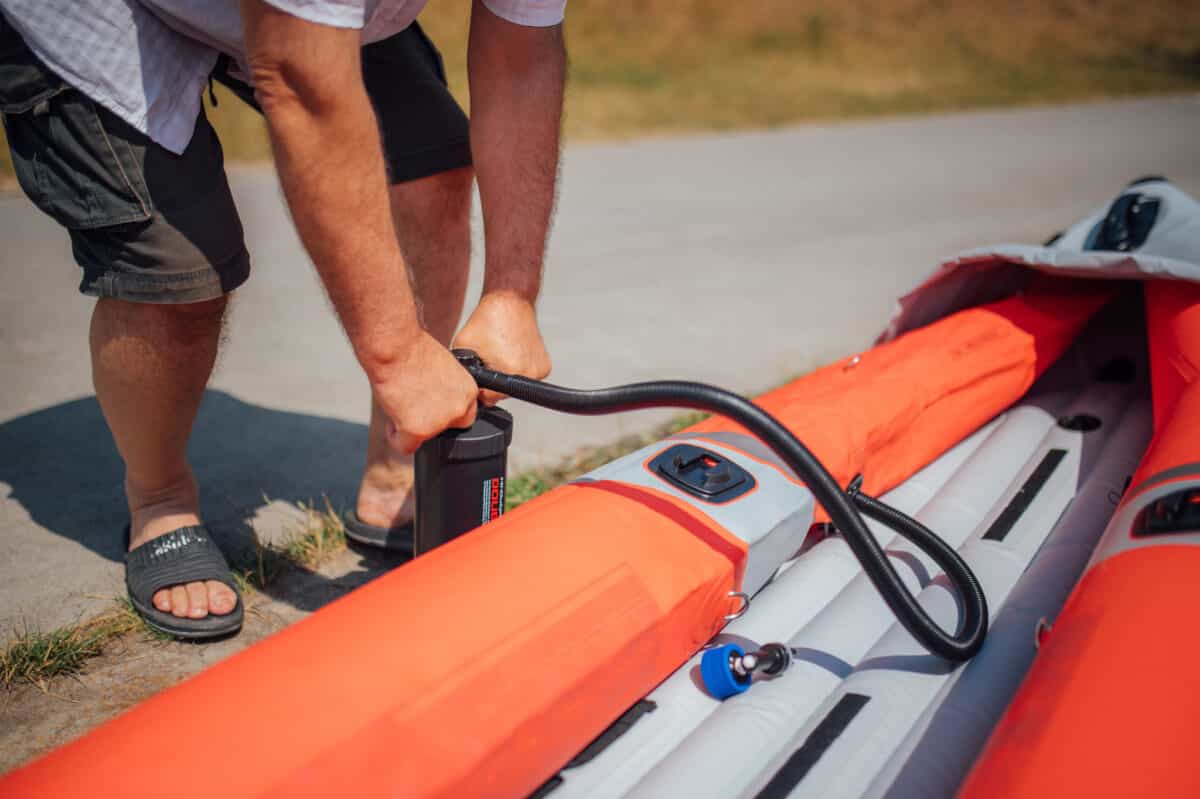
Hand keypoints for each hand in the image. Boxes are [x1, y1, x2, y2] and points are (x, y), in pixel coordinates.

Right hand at [373, 331, 477, 453]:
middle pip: (445, 430)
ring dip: (411, 428)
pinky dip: (396, 438)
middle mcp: (459, 408)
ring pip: (424, 438)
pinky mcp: (419, 430)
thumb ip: (446, 390)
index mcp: (468, 391)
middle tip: (413, 408)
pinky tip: (392, 424)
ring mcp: (440, 422)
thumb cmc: (412, 350)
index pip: (463, 415)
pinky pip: (405, 446)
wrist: (395, 348)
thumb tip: (436, 403)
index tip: (431, 410)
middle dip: (430, 424)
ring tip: (400, 405)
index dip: (444, 414)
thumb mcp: (442, 369)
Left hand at [454, 292, 551, 404]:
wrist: (510, 300)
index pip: (489, 397)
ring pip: (515, 386)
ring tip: (502, 353)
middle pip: (503, 393)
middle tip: (491, 357)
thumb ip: (462, 371)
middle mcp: (528, 373)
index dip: (480, 386)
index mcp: (509, 370)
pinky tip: (513, 353)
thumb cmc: (487, 320)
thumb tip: (464, 389)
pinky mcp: (545, 366)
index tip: (480, 369)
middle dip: (494, 379)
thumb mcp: (462, 346)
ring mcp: (539, 370)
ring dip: (506, 375)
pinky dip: (519, 370)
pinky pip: (527, 377)